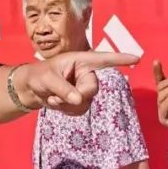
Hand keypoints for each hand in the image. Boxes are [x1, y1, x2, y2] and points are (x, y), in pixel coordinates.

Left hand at [17, 51, 139, 115]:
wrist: (30, 89)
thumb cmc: (37, 76)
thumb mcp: (47, 79)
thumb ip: (63, 88)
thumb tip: (79, 99)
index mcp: (80, 60)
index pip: (103, 59)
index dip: (121, 59)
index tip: (137, 58)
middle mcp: (86, 73)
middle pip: (93, 88)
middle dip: (76, 95)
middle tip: (57, 95)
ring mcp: (84, 88)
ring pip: (86, 102)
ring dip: (67, 104)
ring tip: (53, 97)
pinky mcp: (80, 101)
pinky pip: (80, 110)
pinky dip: (66, 110)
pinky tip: (56, 102)